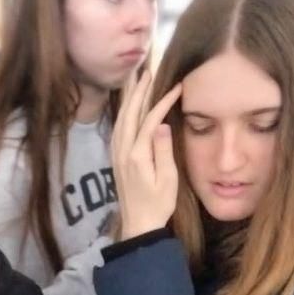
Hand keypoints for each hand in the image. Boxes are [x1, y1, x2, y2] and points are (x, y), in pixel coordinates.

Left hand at [112, 69, 181, 239]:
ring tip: (137, 81)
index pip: (150, 119)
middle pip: (130, 113)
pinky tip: (129, 106)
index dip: (163, 100)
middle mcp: (123, 151)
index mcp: (137, 155)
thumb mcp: (168, 179)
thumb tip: (163, 125)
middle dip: (139, 91)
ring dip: (129, 98)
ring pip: (121, 119)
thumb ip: (164, 151)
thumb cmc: (157, 204)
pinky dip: (124, 112)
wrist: (138, 224)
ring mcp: (117, 154)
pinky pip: (118, 128)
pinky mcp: (116, 158)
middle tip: (148, 70)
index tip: (177, 86)